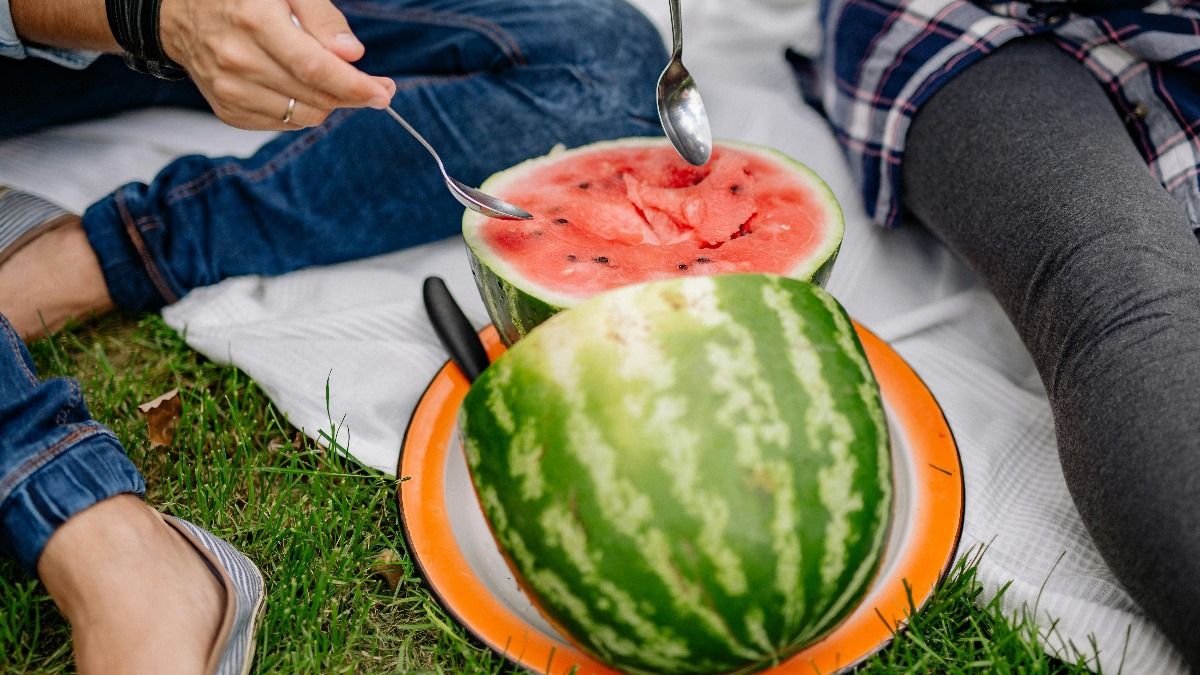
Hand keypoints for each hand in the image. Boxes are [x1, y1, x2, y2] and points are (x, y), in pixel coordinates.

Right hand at [158, 0, 396, 129]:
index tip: (383, 92)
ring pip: (304, 115)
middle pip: (315, 95)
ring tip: (328, 79)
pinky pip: (282, 123)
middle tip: (373, 86)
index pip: (316, 68)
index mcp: (255, 22)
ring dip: (327, 102)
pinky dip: (301, 109)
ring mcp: (230, 89)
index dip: (355, 85)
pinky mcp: (228, 109)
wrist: (179, 14)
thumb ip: (321, 16)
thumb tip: (351, 53)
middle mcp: (239, 60)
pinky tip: (297, 86)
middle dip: (352, 95)